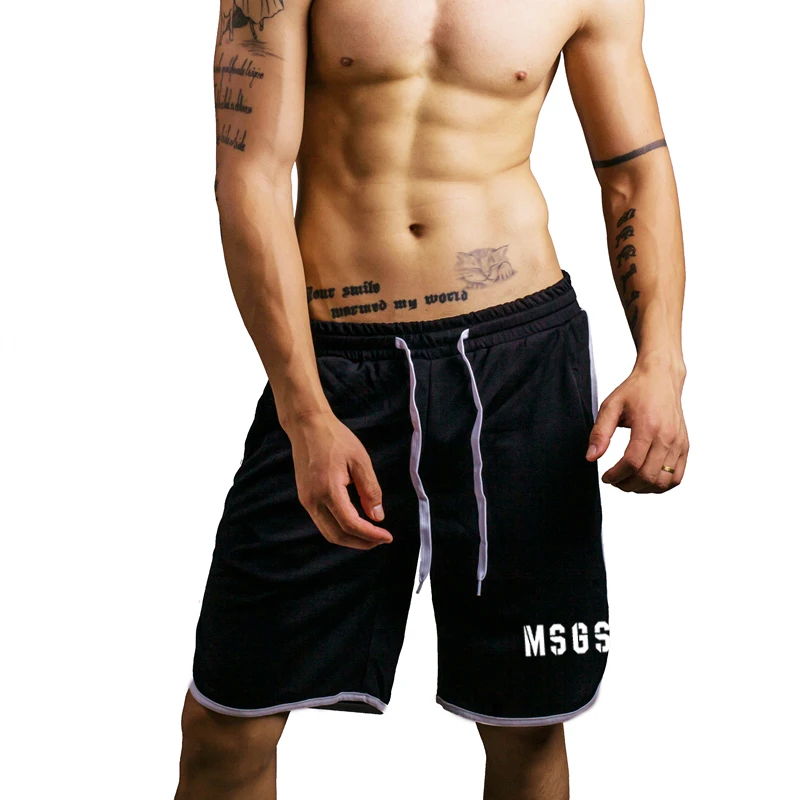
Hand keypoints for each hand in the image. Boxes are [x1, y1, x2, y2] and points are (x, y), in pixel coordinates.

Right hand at [283, 411, 392, 548]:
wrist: (307, 426)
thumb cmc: (335, 438)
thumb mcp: (360, 461)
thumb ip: (370, 490)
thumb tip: (377, 516)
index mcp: (328, 490)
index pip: (351, 524)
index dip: (371, 534)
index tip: (387, 537)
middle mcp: (313, 500)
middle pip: (337, 535)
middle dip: (361, 543)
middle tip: (380, 540)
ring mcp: (306, 501)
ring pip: (328, 532)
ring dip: (350, 538)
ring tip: (370, 535)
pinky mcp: (305, 498)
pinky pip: (322, 522)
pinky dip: (340, 528)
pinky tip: (354, 523)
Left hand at [585, 361, 688, 492]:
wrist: (662, 378)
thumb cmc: (636, 390)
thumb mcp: (611, 406)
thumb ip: (600, 433)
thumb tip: (591, 457)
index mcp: (648, 426)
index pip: (632, 463)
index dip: (616, 475)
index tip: (606, 477)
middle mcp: (667, 436)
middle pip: (648, 476)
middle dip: (626, 484)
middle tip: (614, 481)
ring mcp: (678, 443)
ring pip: (663, 481)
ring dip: (643, 488)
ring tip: (628, 482)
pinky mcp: (684, 446)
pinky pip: (676, 477)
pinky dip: (661, 485)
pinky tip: (646, 480)